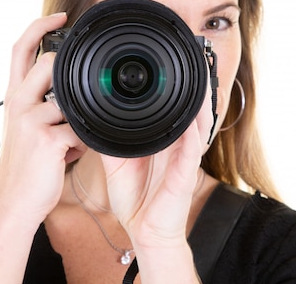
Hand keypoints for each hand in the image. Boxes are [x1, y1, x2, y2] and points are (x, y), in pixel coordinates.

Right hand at [0, 13, 86, 223]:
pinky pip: (82, 130)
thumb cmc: (25, 165)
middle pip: (50, 63)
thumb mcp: (25, 128)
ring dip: (79, 122)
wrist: (13, 203)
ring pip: (72, 100)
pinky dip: (83, 143)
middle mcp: (18, 103)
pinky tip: (69, 156)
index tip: (61, 16)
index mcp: (13, 97)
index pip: (21, 49)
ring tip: (68, 143)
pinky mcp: (48, 139)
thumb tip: (73, 92)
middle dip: (69, 80)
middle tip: (70, 104)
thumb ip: (45, 104)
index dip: (40, 26)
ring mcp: (31, 120)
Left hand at [100, 80, 213, 248]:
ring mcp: (184, 160)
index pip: (173, 111)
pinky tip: (195, 115)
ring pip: (198, 125)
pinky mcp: (185, 175)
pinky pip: (193, 149)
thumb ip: (111, 141)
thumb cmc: (135, 199)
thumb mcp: (117, 163)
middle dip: (194, 88)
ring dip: (200, 102)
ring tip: (198, 79)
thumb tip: (95, 117)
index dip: (175, 90)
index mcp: (164, 142)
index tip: (168, 68)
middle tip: (192, 62)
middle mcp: (178, 147)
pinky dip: (195, 131)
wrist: (143, 232)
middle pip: (192, 112)